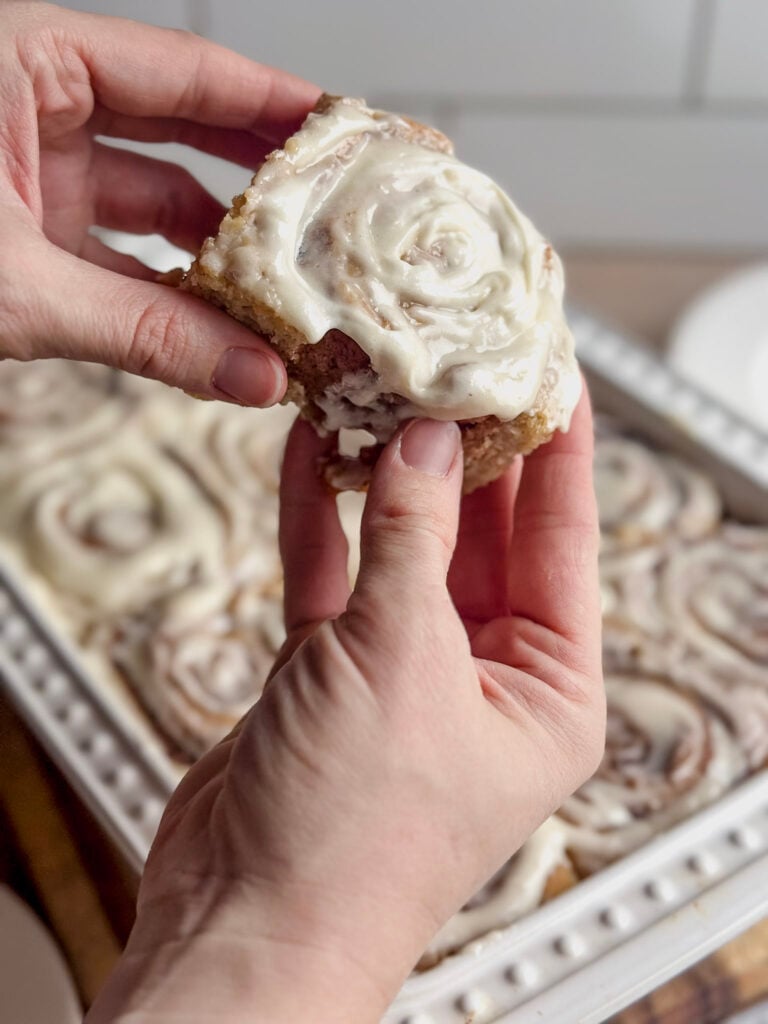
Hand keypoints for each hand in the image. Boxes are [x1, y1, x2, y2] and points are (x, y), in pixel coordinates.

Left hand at [0, 2, 318, 402]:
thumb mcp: (16, 287)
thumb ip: (146, 334)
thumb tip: (250, 377)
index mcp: (24, 60)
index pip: (186, 72)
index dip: (275, 103)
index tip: (346, 130)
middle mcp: (33, 104)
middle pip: (181, 128)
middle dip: (260, 175)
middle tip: (336, 210)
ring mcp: (25, 168)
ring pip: (150, 198)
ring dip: (216, 246)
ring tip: (286, 282)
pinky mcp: (19, 229)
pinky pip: (113, 250)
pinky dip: (162, 285)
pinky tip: (216, 318)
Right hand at [87, 392, 603, 1023]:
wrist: (243, 923)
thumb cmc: (352, 840)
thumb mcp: (400, 660)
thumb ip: (412, 540)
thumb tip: (427, 443)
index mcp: (547, 693)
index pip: (564, 542)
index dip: (559, 451)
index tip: (553, 374)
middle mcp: (484, 681)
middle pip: (485, 536)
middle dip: (465, 452)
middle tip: (456, 365)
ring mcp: (405, 674)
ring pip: (404, 549)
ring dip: (385, 477)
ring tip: (379, 391)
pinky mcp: (331, 675)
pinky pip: (335, 577)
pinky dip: (321, 518)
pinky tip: (311, 454)